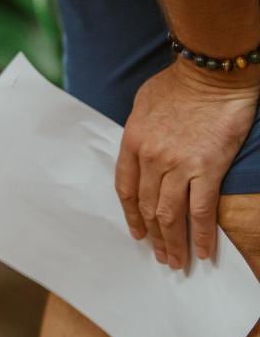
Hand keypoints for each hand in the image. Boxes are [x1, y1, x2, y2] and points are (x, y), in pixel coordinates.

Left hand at [116, 61, 259, 268]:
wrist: (211, 74)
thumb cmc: (179, 84)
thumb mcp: (143, 106)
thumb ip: (141, 133)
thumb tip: (143, 152)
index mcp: (132, 142)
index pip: (125, 188)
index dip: (130, 215)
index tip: (137, 233)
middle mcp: (150, 158)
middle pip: (146, 206)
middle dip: (153, 235)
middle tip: (160, 256)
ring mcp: (177, 165)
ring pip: (170, 214)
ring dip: (173, 242)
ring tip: (177, 262)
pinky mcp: (207, 169)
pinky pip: (200, 211)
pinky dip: (200, 235)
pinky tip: (203, 252)